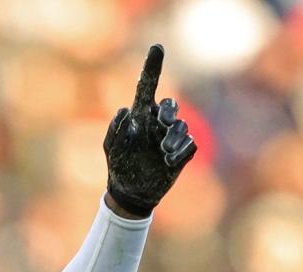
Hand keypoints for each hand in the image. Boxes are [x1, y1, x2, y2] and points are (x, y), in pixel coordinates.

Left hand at [104, 44, 196, 216]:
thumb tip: (126, 111)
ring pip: (181, 127)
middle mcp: (159, 122)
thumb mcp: (112, 149)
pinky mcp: (183, 152)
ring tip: (163, 151)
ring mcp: (172, 137)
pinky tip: (169, 162)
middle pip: (171, 106)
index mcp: (142, 115)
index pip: (147, 87)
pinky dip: (180, 152)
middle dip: (169, 111)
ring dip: (172, 138)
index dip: (153, 67)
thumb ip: (116, 130)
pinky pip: (190, 144)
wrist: (132, 193)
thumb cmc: (119, 167)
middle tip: (162, 122)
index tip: (156, 47)